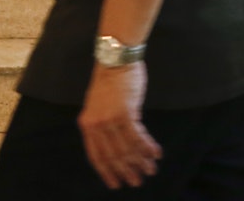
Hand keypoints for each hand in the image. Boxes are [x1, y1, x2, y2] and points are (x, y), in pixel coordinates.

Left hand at [79, 62, 160, 189]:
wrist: (116, 59)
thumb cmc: (111, 80)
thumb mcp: (99, 106)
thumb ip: (104, 125)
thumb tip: (120, 145)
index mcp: (87, 124)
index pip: (96, 156)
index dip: (107, 172)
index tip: (116, 183)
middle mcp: (96, 125)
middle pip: (113, 156)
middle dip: (126, 171)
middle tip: (138, 181)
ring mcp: (110, 119)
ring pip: (126, 148)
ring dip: (140, 161)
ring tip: (150, 170)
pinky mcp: (125, 112)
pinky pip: (138, 136)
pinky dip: (148, 147)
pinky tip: (156, 154)